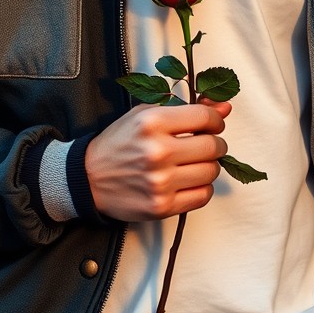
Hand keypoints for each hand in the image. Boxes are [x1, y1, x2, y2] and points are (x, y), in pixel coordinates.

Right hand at [85, 99, 230, 221]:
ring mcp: (160, 181)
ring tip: (192, 163)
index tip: (211, 125)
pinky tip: (187, 180)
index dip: (215, 120)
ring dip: (208, 166)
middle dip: (214, 143)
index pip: (206, 118)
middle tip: (204, 144)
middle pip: (213, 146)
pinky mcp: (162, 206)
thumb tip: (225, 107)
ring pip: (211, 171)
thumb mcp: (146, 114)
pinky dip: (201, 187)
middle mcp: (158, 151)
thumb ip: (187, 109)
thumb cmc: (119, 143)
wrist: (88, 178)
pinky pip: (203, 196)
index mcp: (152, 122)